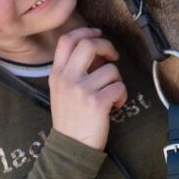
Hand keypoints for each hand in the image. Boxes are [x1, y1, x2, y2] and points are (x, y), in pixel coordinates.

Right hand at [49, 28, 127, 150]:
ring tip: (112, 94)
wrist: (70, 147)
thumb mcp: (61, 91)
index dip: (85, 31)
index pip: (67, 40)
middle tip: (113, 56)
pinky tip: (115, 105)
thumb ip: (72, 70)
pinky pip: (119, 87)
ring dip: (117, 80)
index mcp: (57, 73)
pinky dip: (122, 96)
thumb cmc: (70, 119)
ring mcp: (81, 90)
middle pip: (89, 44)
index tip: (97, 33)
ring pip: (110, 69)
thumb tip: (95, 51)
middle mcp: (67, 78)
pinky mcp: (97, 102)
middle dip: (106, 45)